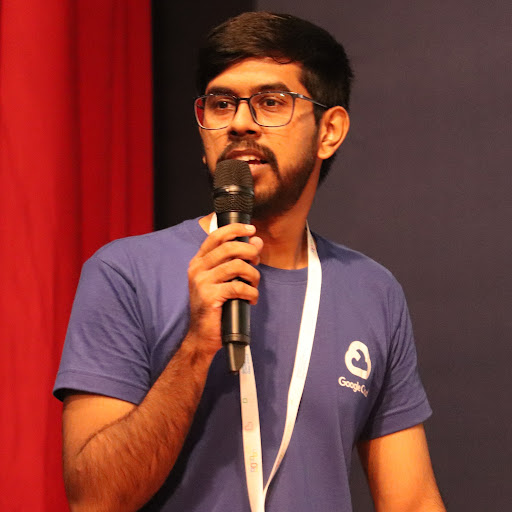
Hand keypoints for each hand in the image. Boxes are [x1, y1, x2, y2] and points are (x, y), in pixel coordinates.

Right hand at [187, 223, 262, 354]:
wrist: (202, 335)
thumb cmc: (215, 307)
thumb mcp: (225, 280)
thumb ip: (237, 259)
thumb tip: (256, 241)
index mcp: (199, 261)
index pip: (216, 236)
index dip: (235, 229)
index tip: (251, 229)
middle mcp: (197, 269)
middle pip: (229, 247)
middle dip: (250, 252)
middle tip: (257, 261)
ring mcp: (202, 282)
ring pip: (237, 266)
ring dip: (252, 275)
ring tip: (254, 285)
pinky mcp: (210, 297)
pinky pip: (238, 287)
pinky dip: (251, 292)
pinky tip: (251, 299)